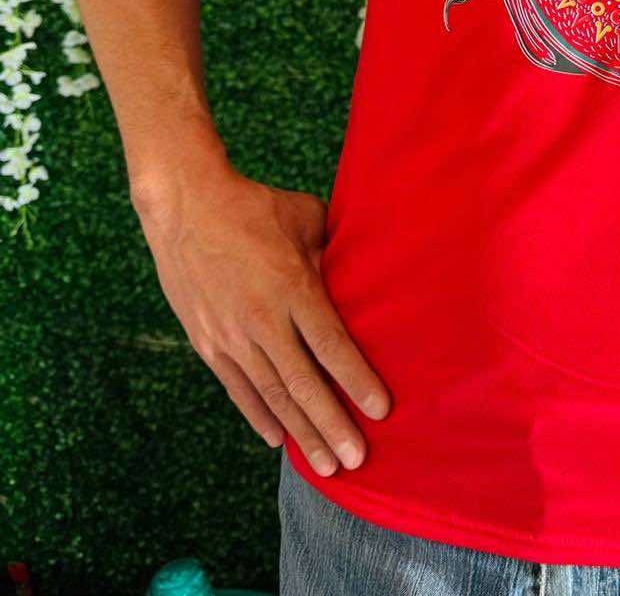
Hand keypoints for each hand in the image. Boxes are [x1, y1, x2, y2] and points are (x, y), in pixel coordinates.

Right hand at [133, 160, 389, 475]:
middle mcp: (261, 319)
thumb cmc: (257, 207)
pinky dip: (259, 417)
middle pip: (303, 383)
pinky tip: (279, 440)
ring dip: (301, 433)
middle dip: (332, 425)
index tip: (382, 411)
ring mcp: (230, 335)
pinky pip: (238, 389)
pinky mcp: (207, 342)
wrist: (186, 205)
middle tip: (358, 461)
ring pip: (271, 396)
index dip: (357, 381)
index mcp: (292, 287)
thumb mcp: (307, 221)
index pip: (331, 345)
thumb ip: (334, 255)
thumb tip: (360, 277)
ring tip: (325, 465)